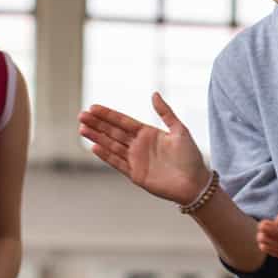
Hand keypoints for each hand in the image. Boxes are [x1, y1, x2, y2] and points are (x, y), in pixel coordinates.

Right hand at [79, 93, 209, 205]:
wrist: (195, 184)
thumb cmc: (191, 156)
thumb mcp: (180, 130)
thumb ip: (166, 112)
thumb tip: (154, 94)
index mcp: (148, 133)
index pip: (123, 121)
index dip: (108, 115)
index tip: (93, 107)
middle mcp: (139, 145)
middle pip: (113, 132)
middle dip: (97, 124)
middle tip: (81, 115)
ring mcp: (136, 160)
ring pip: (112, 146)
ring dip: (97, 137)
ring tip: (82, 128)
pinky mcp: (135, 174)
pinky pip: (117, 163)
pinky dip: (106, 155)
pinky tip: (94, 146)